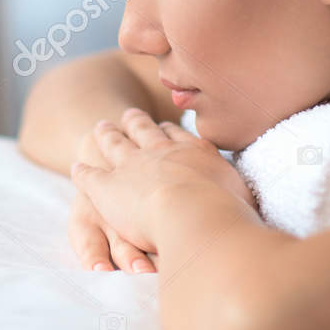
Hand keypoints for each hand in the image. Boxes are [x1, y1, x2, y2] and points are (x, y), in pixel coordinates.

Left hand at [71, 107, 256, 257]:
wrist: (195, 214)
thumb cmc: (227, 212)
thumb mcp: (243, 198)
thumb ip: (241, 195)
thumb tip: (253, 201)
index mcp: (193, 153)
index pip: (178, 136)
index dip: (168, 131)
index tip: (163, 126)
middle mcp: (161, 152)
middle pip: (144, 131)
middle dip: (136, 122)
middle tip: (128, 115)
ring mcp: (131, 166)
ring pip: (115, 144)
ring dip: (107, 135)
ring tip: (101, 127)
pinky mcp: (106, 187)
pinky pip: (90, 175)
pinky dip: (82, 170)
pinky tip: (76, 167)